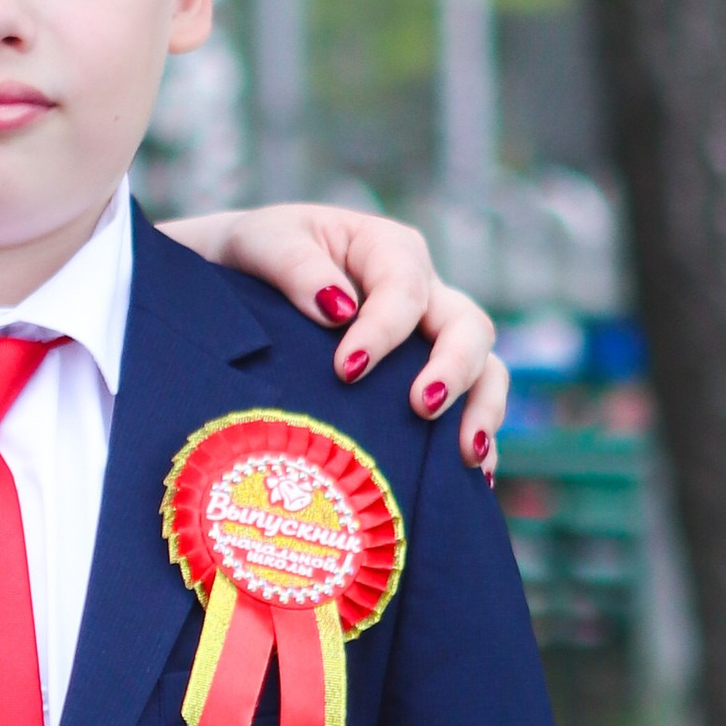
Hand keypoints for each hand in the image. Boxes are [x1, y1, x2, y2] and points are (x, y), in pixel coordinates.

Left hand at [163, 203, 504, 473]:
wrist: (241, 278)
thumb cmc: (258, 253)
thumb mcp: (264, 244)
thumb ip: (297, 268)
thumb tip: (337, 310)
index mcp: (388, 250)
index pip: (405, 290)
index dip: (383, 331)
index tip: (347, 370)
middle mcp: (424, 293)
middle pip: (467, 327)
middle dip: (454, 369)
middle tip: (422, 407)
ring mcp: (430, 339)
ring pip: (484, 368)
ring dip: (483, 410)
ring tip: (469, 454)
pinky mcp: (425, 379)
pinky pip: (468, 408)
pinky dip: (475, 440)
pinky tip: (473, 481)